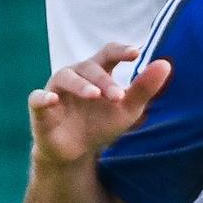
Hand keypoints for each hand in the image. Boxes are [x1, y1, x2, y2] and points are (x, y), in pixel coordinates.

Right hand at [28, 41, 171, 166]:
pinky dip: (43, 98)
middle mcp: (75, 75)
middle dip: (104, 80)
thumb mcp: (127, 109)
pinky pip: (37, 98)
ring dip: (80, 85)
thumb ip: (144, 88)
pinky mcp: (39, 108)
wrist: (76, 151)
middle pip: (88, 67)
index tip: (136, 52)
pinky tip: (53, 100)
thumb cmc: (101, 123)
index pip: (108, 53)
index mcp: (97, 72)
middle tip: (119, 95)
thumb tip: (166, 64)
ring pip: (65, 77)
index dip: (120, 51)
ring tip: (95, 95)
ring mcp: (56, 89)